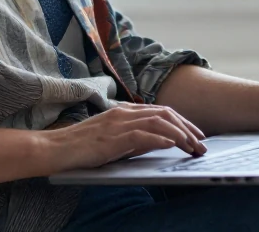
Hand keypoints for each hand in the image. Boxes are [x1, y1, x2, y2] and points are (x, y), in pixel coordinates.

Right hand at [38, 103, 207, 172]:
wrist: (56, 148)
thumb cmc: (81, 146)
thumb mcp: (112, 138)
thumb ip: (134, 136)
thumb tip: (160, 141)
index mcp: (123, 110)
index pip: (160, 111)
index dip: (182, 121)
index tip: (196, 134)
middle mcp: (123, 113)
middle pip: (164, 114)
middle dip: (187, 127)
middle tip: (202, 143)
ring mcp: (117, 123)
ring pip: (158, 122)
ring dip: (180, 134)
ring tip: (193, 147)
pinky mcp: (112, 137)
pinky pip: (142, 135)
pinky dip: (160, 139)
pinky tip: (172, 145)